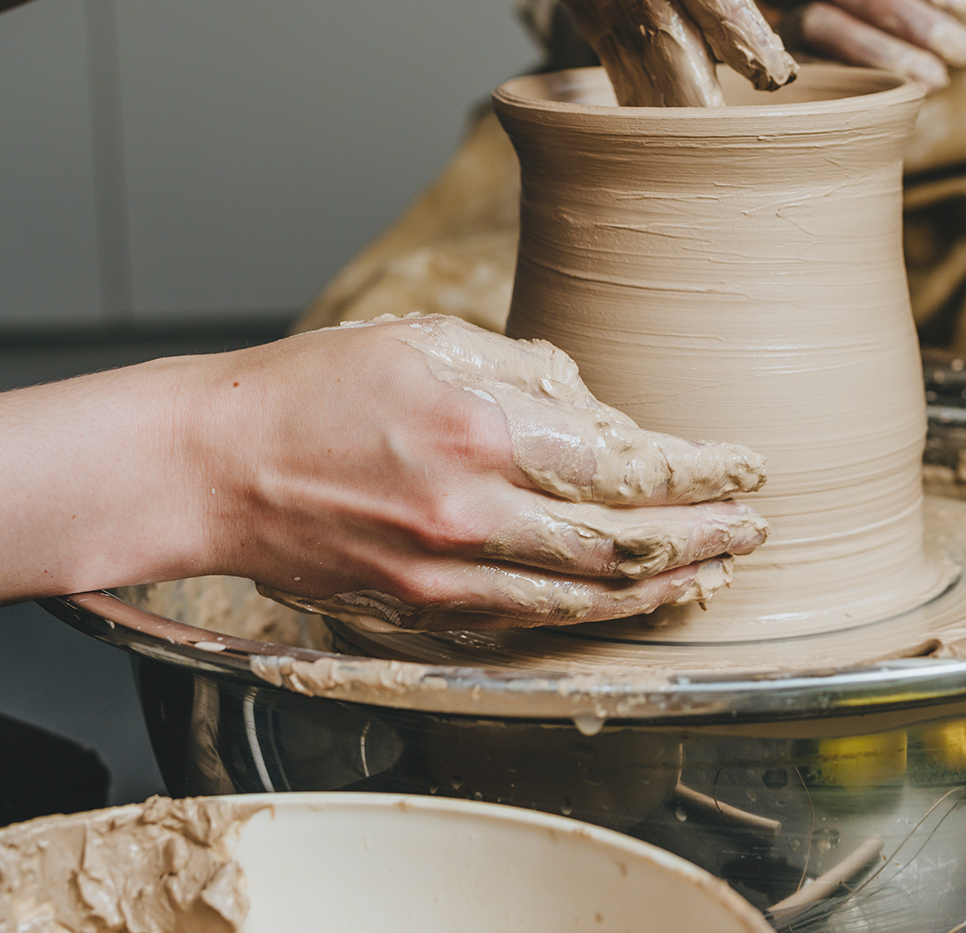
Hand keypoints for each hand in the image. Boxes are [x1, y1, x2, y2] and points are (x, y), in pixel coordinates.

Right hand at [194, 315, 767, 629]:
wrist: (211, 465)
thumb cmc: (309, 390)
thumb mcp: (426, 341)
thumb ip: (527, 373)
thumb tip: (603, 411)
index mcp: (476, 432)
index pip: (626, 466)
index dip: (701, 473)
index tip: (745, 467)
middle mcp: (468, 515)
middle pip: (623, 547)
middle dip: (704, 539)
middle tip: (754, 527)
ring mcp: (443, 576)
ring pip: (586, 602)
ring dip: (664, 590)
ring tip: (717, 571)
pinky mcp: (420, 611)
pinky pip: (530, 624)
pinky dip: (595, 618)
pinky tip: (632, 602)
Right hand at [776, 0, 965, 90]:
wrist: (867, 80)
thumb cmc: (902, 19)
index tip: (965, 4)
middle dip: (908, 17)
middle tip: (963, 49)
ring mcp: (788, 25)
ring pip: (821, 24)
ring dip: (884, 51)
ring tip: (939, 79)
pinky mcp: (786, 70)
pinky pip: (811, 70)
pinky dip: (858, 80)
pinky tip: (904, 96)